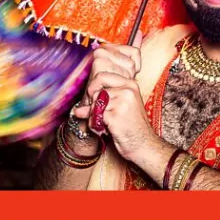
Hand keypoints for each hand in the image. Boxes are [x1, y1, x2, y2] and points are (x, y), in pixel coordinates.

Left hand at [73, 31, 158, 161]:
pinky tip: (105, 130)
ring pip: (94, 101)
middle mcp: (128, 89)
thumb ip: (102, 102)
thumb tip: (76, 109)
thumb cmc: (131, 126)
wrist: (143, 145)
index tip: (96, 101)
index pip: (102, 74)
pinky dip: (95, 125)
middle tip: (98, 112)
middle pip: (96, 85)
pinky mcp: (116, 115)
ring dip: (94, 115)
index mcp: (130, 84)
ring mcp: (123, 101)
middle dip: (92, 100)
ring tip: (105, 123)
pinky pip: (94, 115)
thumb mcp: (119, 108)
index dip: (94, 88)